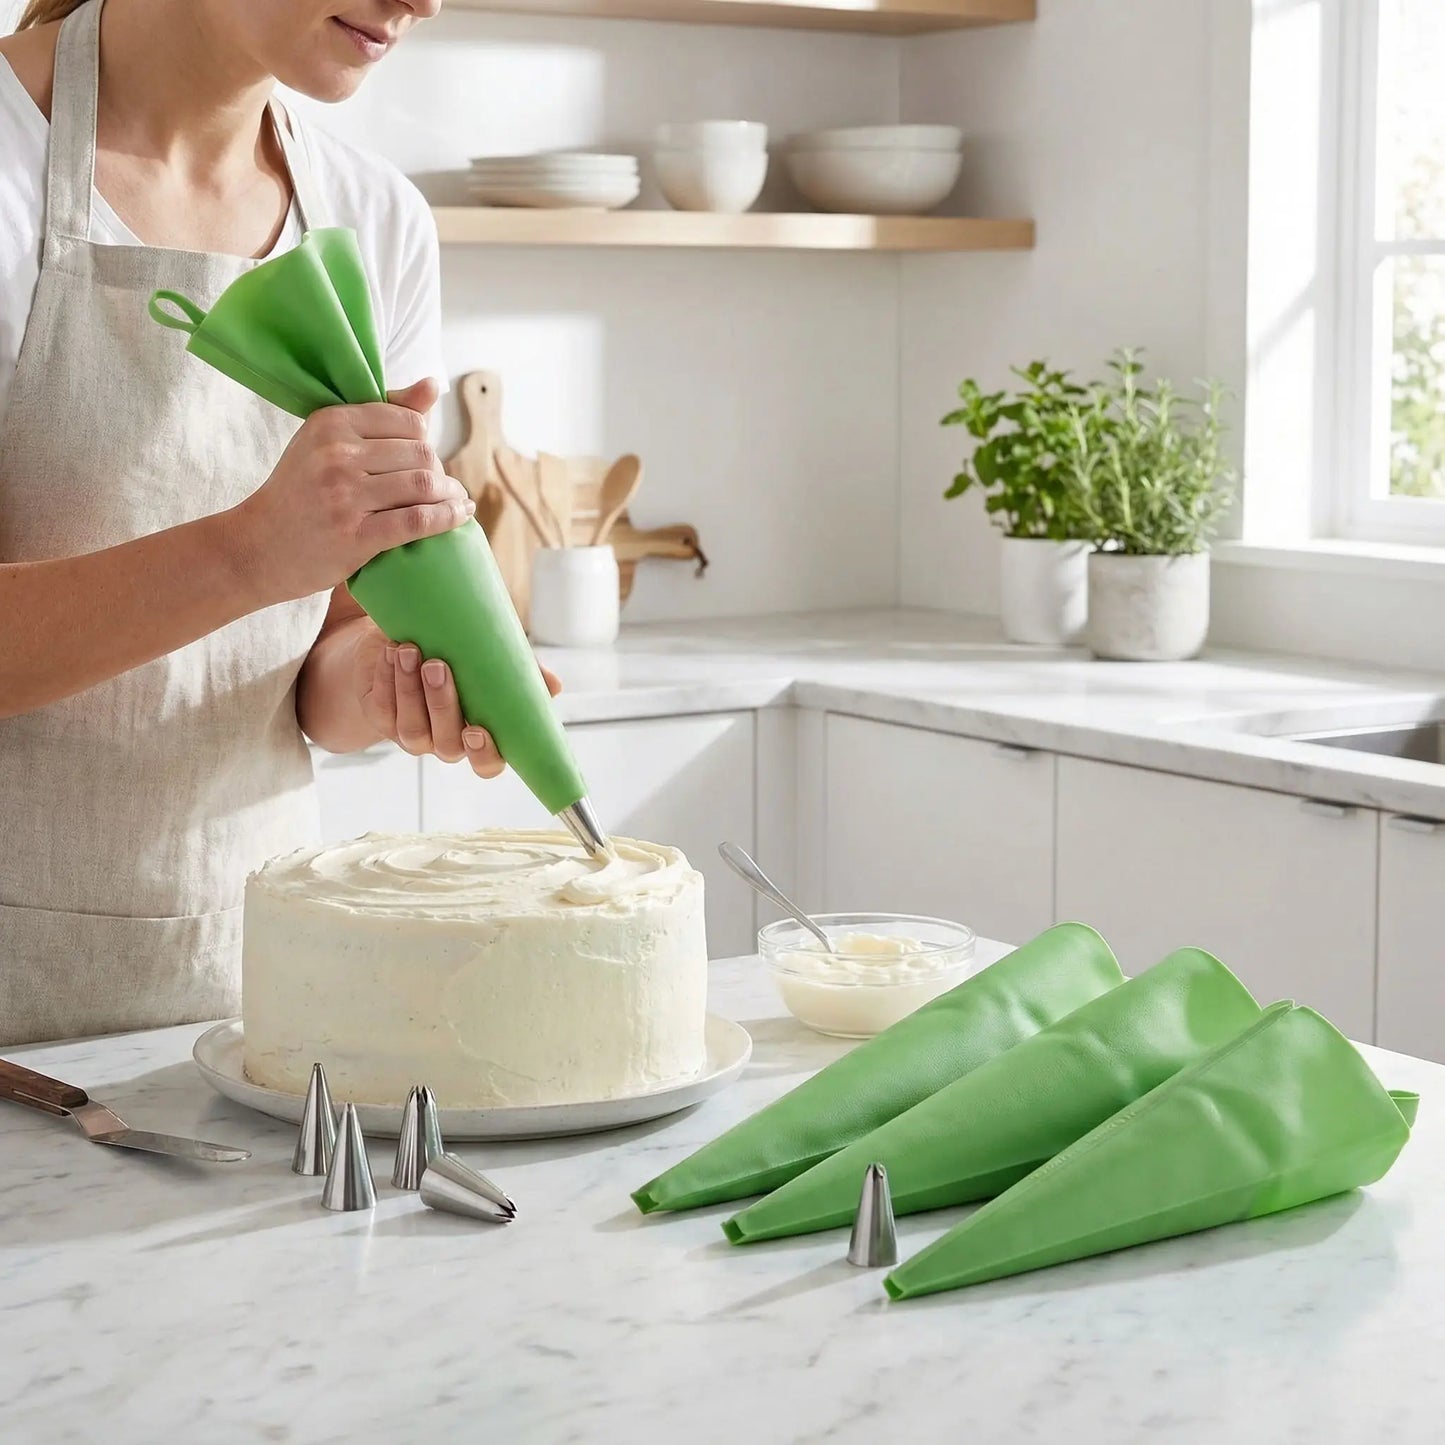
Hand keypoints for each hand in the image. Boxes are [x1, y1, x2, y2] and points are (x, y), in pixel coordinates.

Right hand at [228, 379, 473, 604]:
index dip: (425, 441)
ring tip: (453, 500)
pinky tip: (460, 514)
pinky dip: (448, 518)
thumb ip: (381, 413)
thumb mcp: (327, 441)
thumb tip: (432, 384)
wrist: (257, 547)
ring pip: (424, 485)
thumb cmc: (299, 493)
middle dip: (440, 471)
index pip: (408, 422)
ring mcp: (345, 496)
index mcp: (330, 422)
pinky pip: (419, 520)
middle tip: (441, 487)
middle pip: (421, 454)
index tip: (424, 460)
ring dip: (449, 494)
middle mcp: (337, 454)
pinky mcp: (355, 536)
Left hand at [351, 623, 562, 778]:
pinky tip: (391, 652)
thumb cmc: (457, 657)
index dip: (483, 755)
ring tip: (409, 651)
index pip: (487, 764)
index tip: (477, 731)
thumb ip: (521, 673)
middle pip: (446, 744)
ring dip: (410, 689)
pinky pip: (384, 708)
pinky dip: (386, 679)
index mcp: (480, 737)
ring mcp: (414, 735)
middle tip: (437, 666)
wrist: (403, 643)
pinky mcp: (383, 719)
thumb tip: (553, 685)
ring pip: (412, 729)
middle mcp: (446, 742)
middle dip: (442, 705)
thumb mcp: (491, 661)